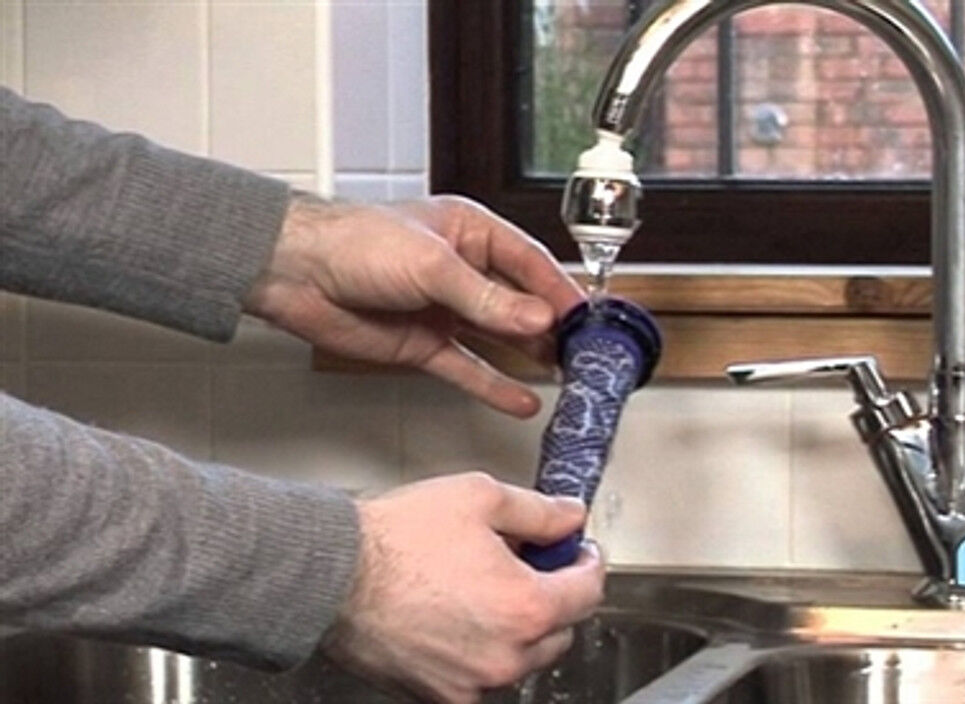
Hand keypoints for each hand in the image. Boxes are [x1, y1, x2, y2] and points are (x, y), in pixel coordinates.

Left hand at [245, 194, 584, 417]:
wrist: (294, 273)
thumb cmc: (353, 243)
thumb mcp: (432, 266)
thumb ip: (487, 298)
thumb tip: (536, 318)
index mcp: (469, 232)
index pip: (529, 262)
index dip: (559, 290)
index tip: (586, 318)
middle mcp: (461, 270)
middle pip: (519, 301)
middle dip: (550, 327)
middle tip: (582, 352)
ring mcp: (443, 309)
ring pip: (497, 337)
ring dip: (528, 356)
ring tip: (563, 376)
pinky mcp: (422, 344)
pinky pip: (467, 367)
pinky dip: (493, 384)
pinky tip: (520, 399)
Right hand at [321, 473, 604, 703]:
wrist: (329, 576)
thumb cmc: (395, 538)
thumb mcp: (480, 498)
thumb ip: (538, 512)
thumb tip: (570, 519)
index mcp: (526, 607)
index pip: (588, 592)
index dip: (587, 563)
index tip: (578, 552)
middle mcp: (506, 654)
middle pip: (561, 630)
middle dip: (554, 596)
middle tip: (530, 565)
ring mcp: (473, 683)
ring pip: (523, 658)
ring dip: (519, 628)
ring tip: (487, 590)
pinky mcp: (439, 697)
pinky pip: (482, 678)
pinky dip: (483, 652)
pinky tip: (460, 620)